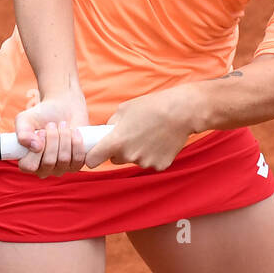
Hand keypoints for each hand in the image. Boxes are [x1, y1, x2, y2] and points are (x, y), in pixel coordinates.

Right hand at [13, 87, 90, 177]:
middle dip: (52, 138)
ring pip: (64, 159)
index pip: (29, 166)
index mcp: (27, 162)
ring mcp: (60, 168)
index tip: (41, 132)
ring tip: (62, 124)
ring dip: (64, 137)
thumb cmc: (41, 115)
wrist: (64, 109)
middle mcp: (43, 169)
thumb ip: (23, 133)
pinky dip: (76, 142)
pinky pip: (78, 159)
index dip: (35, 150)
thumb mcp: (25, 119)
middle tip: (52, 124)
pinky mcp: (76, 164)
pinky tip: (73, 131)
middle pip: (49, 162)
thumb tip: (36, 147)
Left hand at [83, 85, 202, 171]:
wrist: (182, 112)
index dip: (92, 157)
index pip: (93, 160)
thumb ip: (111, 124)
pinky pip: (150, 162)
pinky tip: (160, 141)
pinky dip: (153, 154)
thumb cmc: (152, 107)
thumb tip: (106, 132)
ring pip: (134, 160)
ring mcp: (145, 162)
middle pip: (115, 160)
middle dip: (119, 150)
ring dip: (137, 152)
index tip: (94, 155)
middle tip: (131, 135)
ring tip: (150, 134)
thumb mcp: (124, 109)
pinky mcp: (160, 166)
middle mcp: (129, 156)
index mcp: (116, 141)